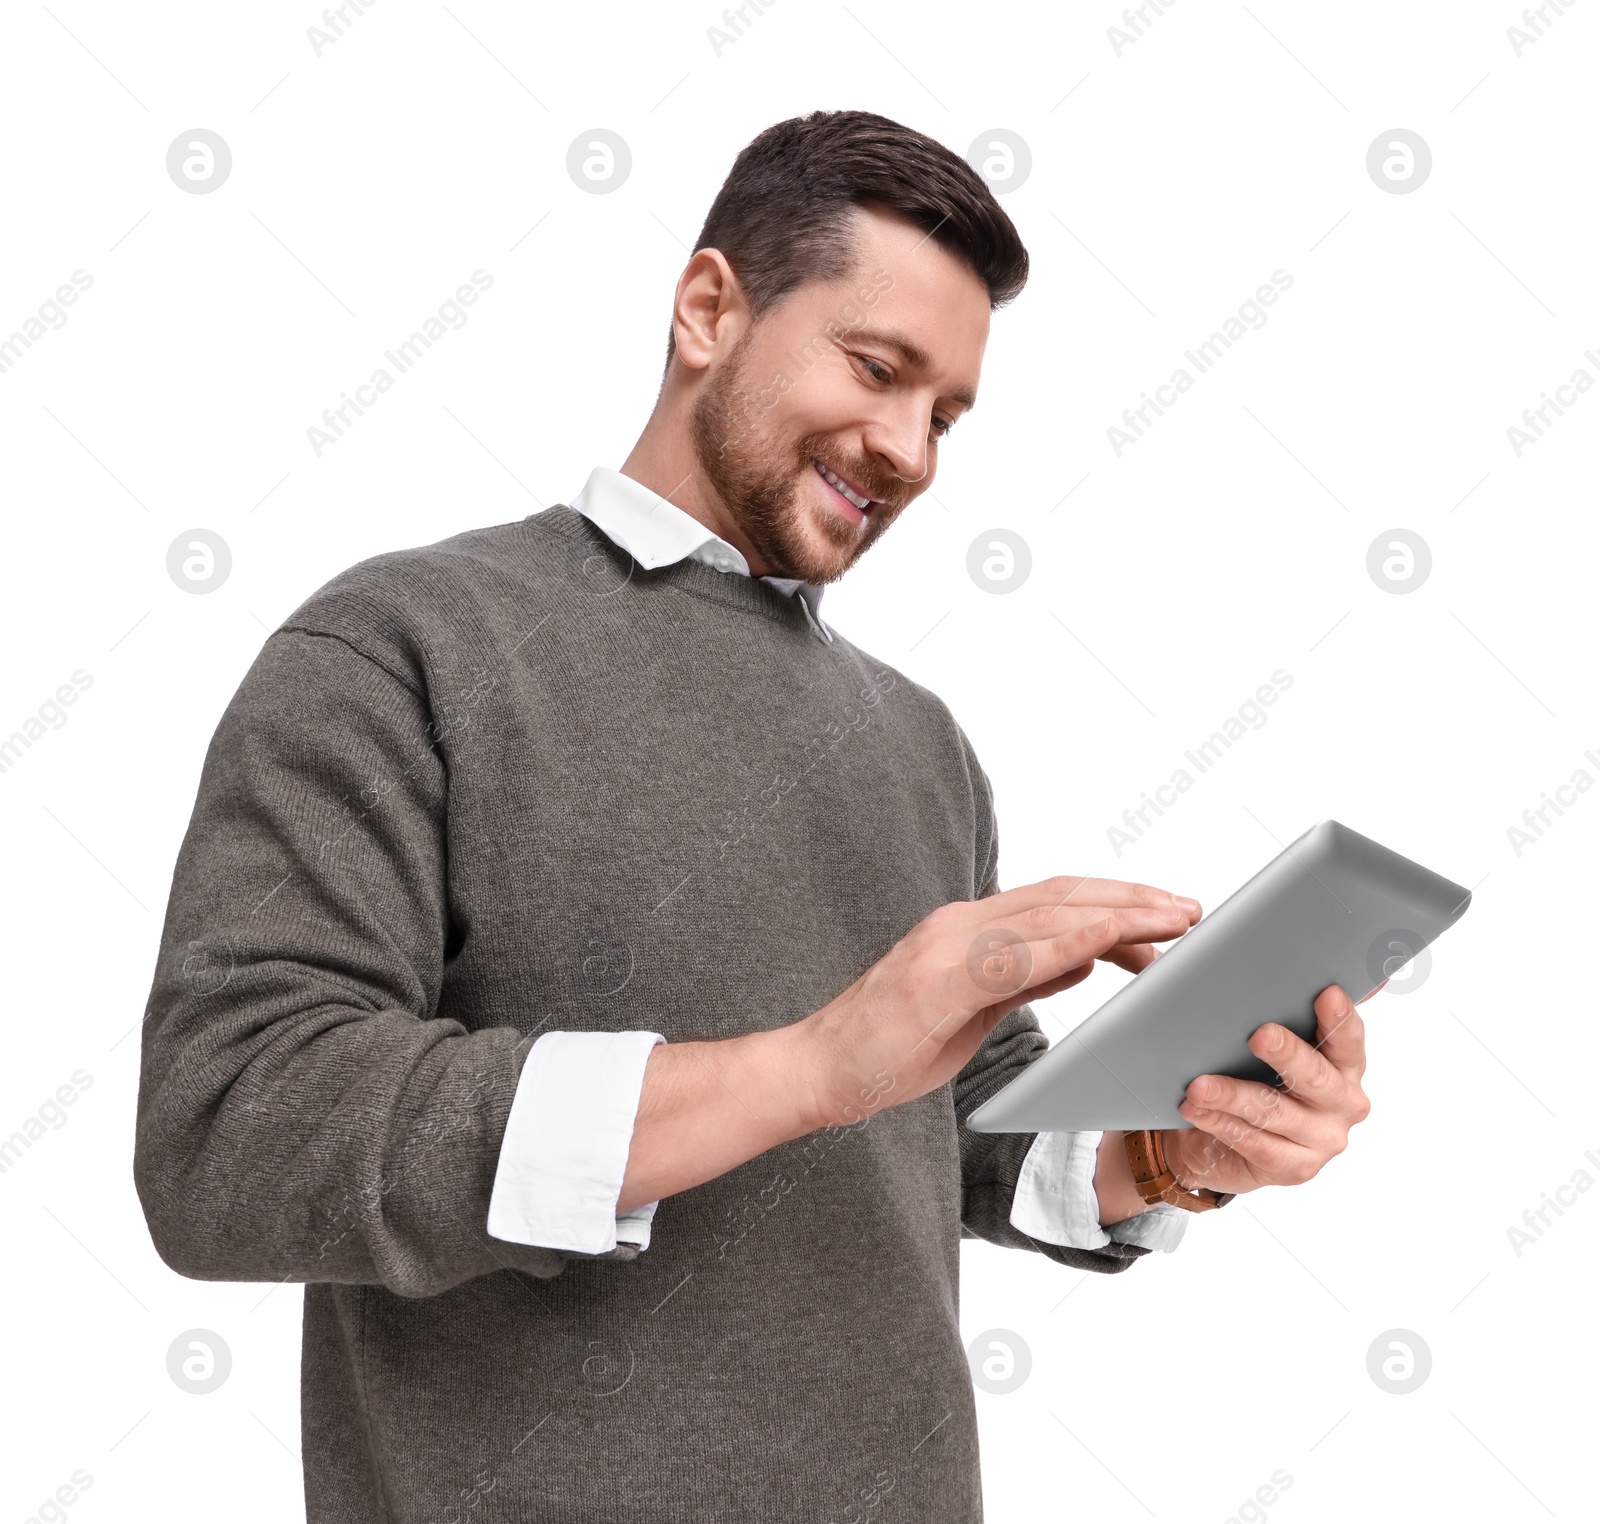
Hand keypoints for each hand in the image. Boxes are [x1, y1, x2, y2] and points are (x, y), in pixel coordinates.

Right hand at [796, 876, 1202, 1129]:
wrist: (816, 1070)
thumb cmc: (887, 1047)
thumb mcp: (972, 1012)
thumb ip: (1023, 980)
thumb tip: (1082, 957)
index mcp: (967, 931)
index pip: (1055, 902)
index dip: (1115, 901)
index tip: (1168, 916)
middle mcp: (959, 924)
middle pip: (1063, 894)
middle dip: (1134, 898)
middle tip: (1191, 909)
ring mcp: (946, 946)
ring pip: (1049, 911)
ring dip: (1120, 911)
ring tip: (1174, 918)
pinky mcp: (938, 978)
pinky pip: (1018, 952)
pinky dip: (1072, 937)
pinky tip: (1114, 936)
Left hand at [1166, 982, 1374, 1197]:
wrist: (1216, 1141)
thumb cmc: (1243, 1077)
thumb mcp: (1258, 1046)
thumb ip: (1264, 1012)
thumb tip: (1225, 965)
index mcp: (1344, 1064)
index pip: (1349, 1038)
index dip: (1340, 1017)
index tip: (1326, 993)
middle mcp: (1343, 1102)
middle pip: (1316, 1076)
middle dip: (1287, 1054)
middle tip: (1259, 1035)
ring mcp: (1322, 1139)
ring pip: (1275, 1111)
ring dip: (1233, 1095)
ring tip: (1198, 1085)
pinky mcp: (1295, 1168)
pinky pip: (1255, 1143)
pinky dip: (1220, 1123)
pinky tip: (1195, 1109)